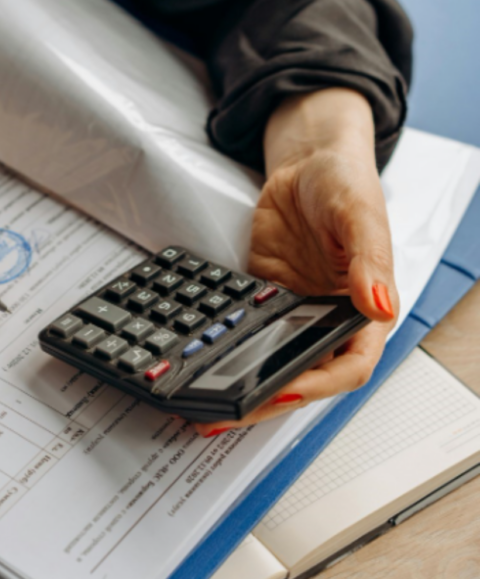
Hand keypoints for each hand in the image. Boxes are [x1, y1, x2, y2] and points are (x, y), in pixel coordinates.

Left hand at [193, 88, 397, 436]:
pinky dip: (225, 352)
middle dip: (265, 401)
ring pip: (270, 362)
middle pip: (302, 376)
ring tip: (205, 406)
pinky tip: (201, 365)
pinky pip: (244, 333)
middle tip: (225, 415)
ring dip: (241, 386)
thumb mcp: (359, 215)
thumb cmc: (344, 183)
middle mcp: (329, 320)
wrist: (306, 163)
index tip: (283, 393)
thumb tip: (378, 305)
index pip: (347, 366)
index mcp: (364, 310)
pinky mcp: (262, 300)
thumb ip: (368, 261)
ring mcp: (293, 313)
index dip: (317, 385)